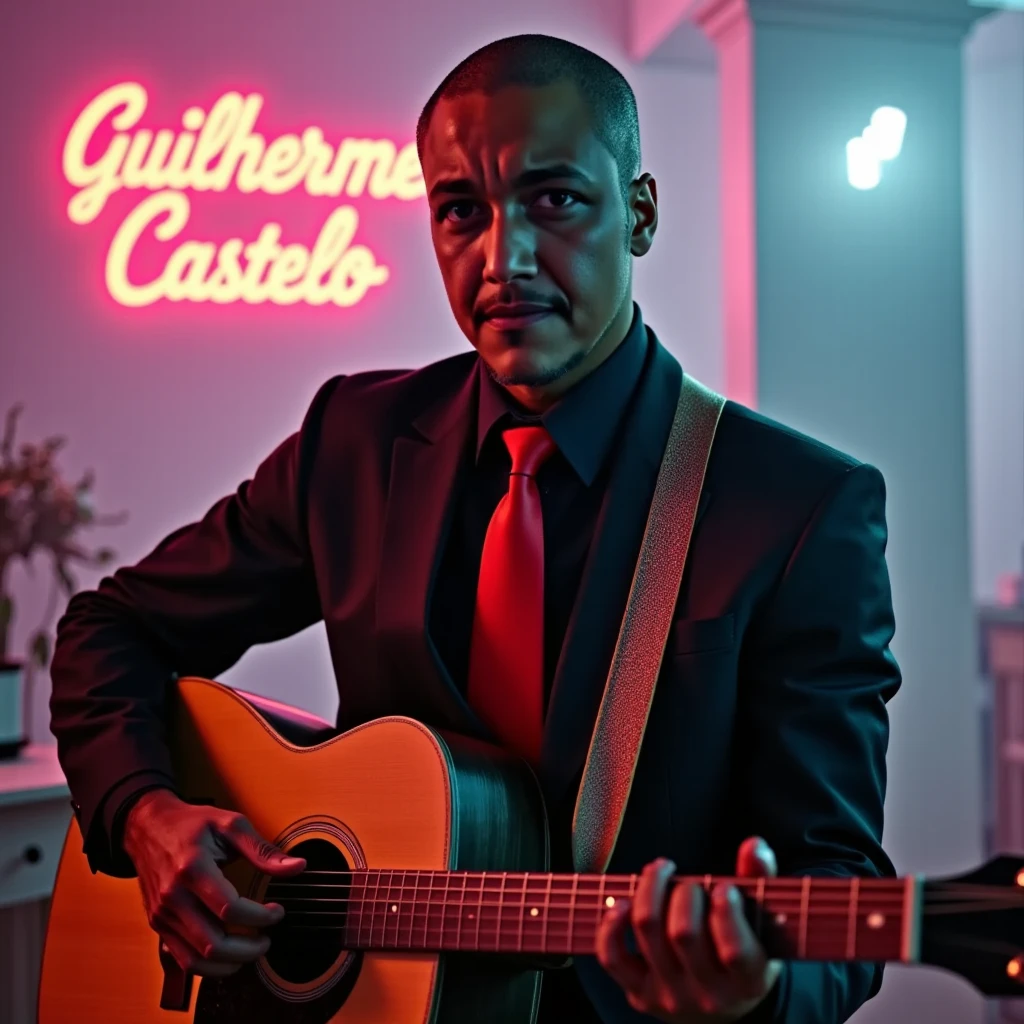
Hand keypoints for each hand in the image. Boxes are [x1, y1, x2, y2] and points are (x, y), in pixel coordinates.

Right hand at [122, 788, 305, 977]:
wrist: (147, 827)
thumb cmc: (190, 824)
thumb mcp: (230, 825)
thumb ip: (263, 850)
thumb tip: (297, 867)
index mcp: (192, 868)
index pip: (229, 908)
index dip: (260, 917)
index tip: (277, 911)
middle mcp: (173, 897)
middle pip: (213, 943)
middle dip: (248, 949)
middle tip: (267, 940)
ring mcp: (162, 914)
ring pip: (197, 960)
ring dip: (230, 964)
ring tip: (251, 949)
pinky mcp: (158, 925)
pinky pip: (183, 959)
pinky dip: (209, 967)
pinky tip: (229, 955)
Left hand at [597, 837, 781, 1021]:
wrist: (722, 1006)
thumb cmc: (743, 951)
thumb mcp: (762, 922)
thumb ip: (759, 880)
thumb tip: (754, 846)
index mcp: (748, 981)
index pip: (734, 951)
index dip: (725, 912)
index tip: (724, 888)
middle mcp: (709, 995)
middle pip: (683, 933)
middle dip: (685, 893)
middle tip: (691, 885)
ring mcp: (670, 995)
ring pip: (647, 931)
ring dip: (650, 889)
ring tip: (661, 873)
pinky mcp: (639, 993)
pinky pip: (613, 957)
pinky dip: (612, 923)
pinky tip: (624, 902)